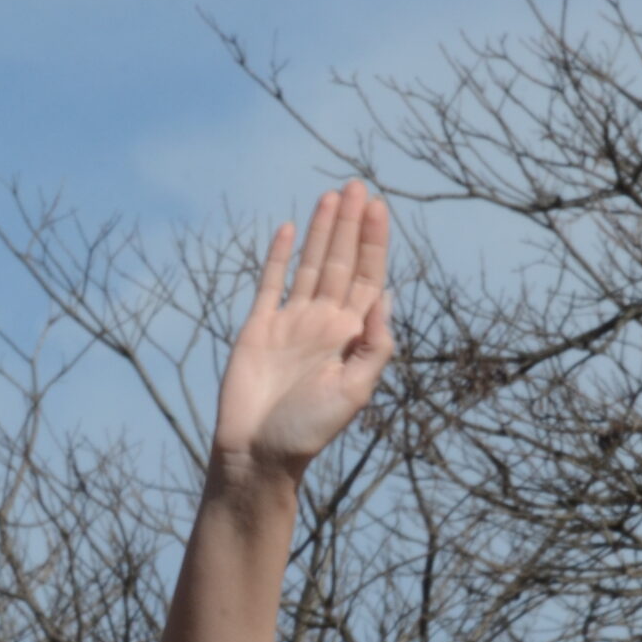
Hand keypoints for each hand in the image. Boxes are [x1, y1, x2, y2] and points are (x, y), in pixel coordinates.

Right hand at [212, 181, 392, 477]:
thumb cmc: (307, 432)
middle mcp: (322, 324)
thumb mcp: (354, 392)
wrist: (256, 455)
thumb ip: (374, 346)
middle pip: (340, 262)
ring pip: (309, 266)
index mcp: (350, 337)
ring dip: (321, 231)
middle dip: (350, 225)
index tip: (378, 207)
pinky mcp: (257, 329)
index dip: (373, 242)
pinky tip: (289, 228)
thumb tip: (384, 295)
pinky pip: (270, 284)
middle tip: (358, 186)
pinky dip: (279, 256)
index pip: (367, 278)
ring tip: (332, 196)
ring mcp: (290, 324)